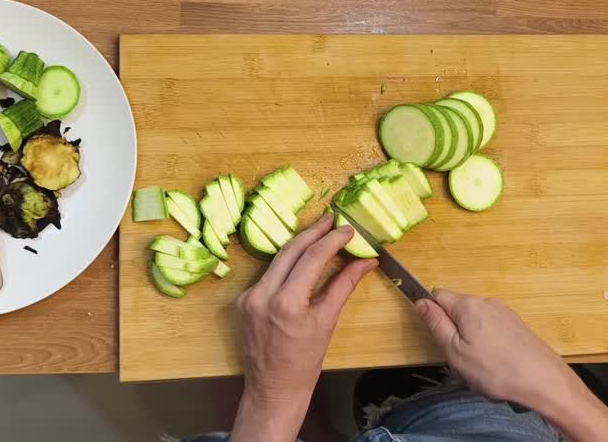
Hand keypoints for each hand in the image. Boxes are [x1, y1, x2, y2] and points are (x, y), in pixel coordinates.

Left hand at [231, 214, 376, 441]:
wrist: (273, 389)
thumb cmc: (305, 362)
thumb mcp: (327, 322)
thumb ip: (343, 286)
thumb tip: (365, 261)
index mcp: (286, 303)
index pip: (312, 258)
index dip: (332, 240)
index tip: (348, 229)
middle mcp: (262, 294)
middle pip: (290, 250)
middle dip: (313, 232)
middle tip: (333, 220)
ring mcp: (248, 297)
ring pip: (277, 260)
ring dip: (299, 246)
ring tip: (320, 233)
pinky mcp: (242, 301)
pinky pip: (268, 275)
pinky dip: (286, 266)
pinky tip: (300, 260)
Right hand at [415, 289, 607, 441]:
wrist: (542, 381)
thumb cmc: (496, 370)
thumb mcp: (454, 351)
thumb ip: (436, 324)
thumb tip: (420, 302)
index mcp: (468, 305)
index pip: (437, 296)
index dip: (432, 315)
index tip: (437, 338)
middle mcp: (487, 302)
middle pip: (457, 311)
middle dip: (453, 333)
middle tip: (459, 360)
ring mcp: (504, 313)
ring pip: (475, 323)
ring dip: (471, 342)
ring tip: (481, 368)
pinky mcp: (517, 326)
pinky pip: (492, 331)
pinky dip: (488, 347)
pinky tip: (496, 367)